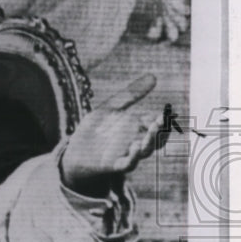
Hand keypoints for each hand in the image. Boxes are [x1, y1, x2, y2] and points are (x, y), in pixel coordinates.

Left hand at [60, 74, 168, 190]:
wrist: (76, 149)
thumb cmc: (97, 129)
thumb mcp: (111, 108)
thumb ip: (130, 95)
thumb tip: (154, 76)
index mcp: (138, 129)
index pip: (157, 125)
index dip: (162, 119)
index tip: (164, 112)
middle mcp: (137, 143)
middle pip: (156, 139)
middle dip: (161, 130)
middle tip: (163, 119)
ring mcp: (126, 154)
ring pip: (144, 151)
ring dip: (150, 141)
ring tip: (153, 129)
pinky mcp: (113, 164)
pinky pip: (127, 164)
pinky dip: (133, 157)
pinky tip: (136, 148)